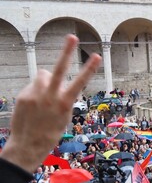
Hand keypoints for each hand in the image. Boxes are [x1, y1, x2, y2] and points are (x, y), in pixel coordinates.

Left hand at [1, 35, 100, 172]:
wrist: (28, 145)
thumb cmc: (50, 132)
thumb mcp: (64, 116)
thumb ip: (62, 97)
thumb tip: (54, 80)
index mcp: (65, 103)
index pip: (80, 82)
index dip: (90, 68)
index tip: (97, 55)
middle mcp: (50, 97)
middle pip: (59, 69)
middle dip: (67, 52)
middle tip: (72, 37)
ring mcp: (35, 95)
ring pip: (43, 76)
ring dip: (46, 80)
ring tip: (44, 95)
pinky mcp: (23, 96)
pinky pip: (32, 86)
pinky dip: (35, 91)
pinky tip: (34, 105)